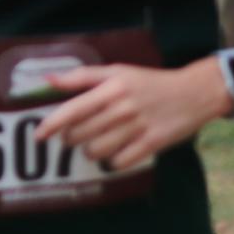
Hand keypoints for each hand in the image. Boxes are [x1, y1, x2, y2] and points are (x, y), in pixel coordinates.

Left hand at [34, 61, 230, 170]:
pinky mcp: (151, 143)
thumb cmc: (150, 82)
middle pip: (81, 134)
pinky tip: (117, 152)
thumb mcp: (118, 71)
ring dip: (92, 151)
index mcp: (112, 87)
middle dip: (72, 139)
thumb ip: (83, 76)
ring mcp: (137, 127)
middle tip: (76, 136)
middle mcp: (122, 107)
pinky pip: (119, 162)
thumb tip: (48, 79)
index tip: (39, 135)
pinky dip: (114, 161)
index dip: (52, 124)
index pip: (73, 109)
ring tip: (98, 144)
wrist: (193, 93)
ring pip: (97, 151)